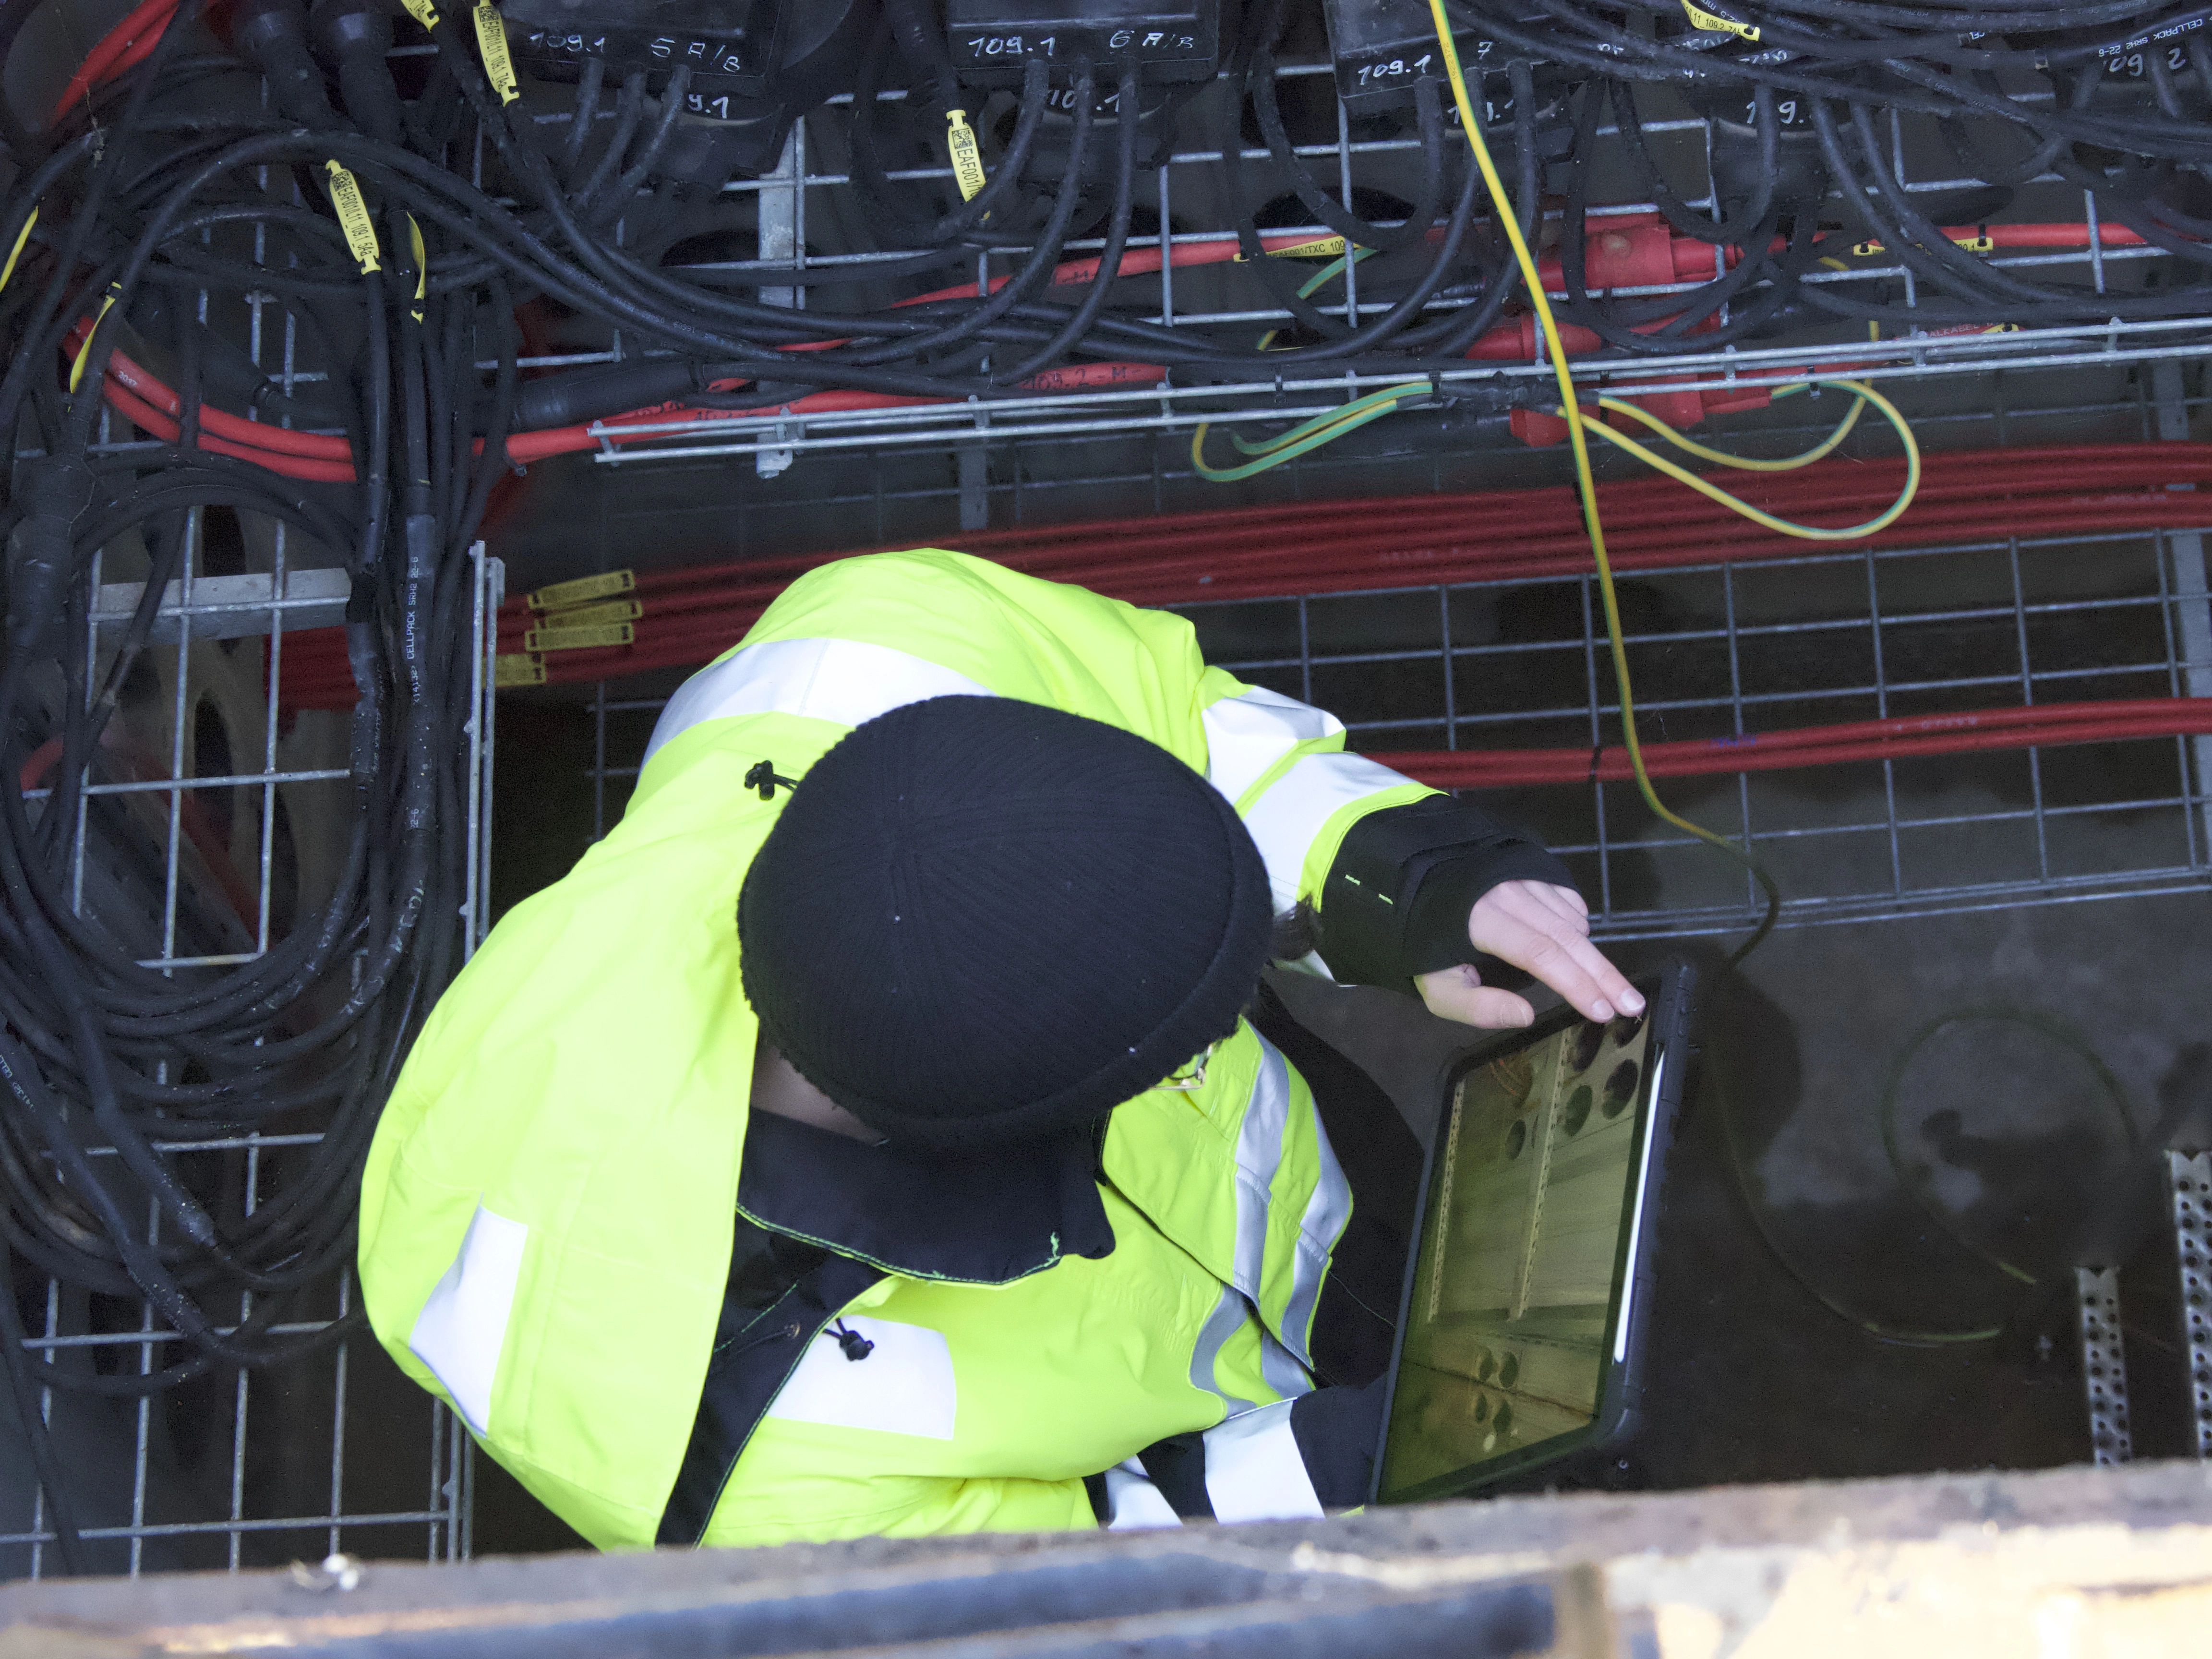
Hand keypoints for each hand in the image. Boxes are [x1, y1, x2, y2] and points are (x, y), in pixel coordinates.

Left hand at [1414, 880, 1642, 1029]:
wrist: (1422, 884)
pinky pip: (1570, 904)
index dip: (1574, 983)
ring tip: (1613, 989)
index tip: (1602, 1011)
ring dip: (1594, 957)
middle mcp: (1509, 893)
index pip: (1539, 953)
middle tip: (1632, 1005)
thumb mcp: (1436, 985)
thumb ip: (1475, 1006)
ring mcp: (1526, 878)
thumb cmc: (1429, 943)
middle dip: (1604, 975)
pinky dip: (1579, 929)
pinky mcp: (1538, 872)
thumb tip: (1526, 1016)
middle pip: (1567, 938)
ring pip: (1572, 921)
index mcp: (1481, 919)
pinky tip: (1576, 949)